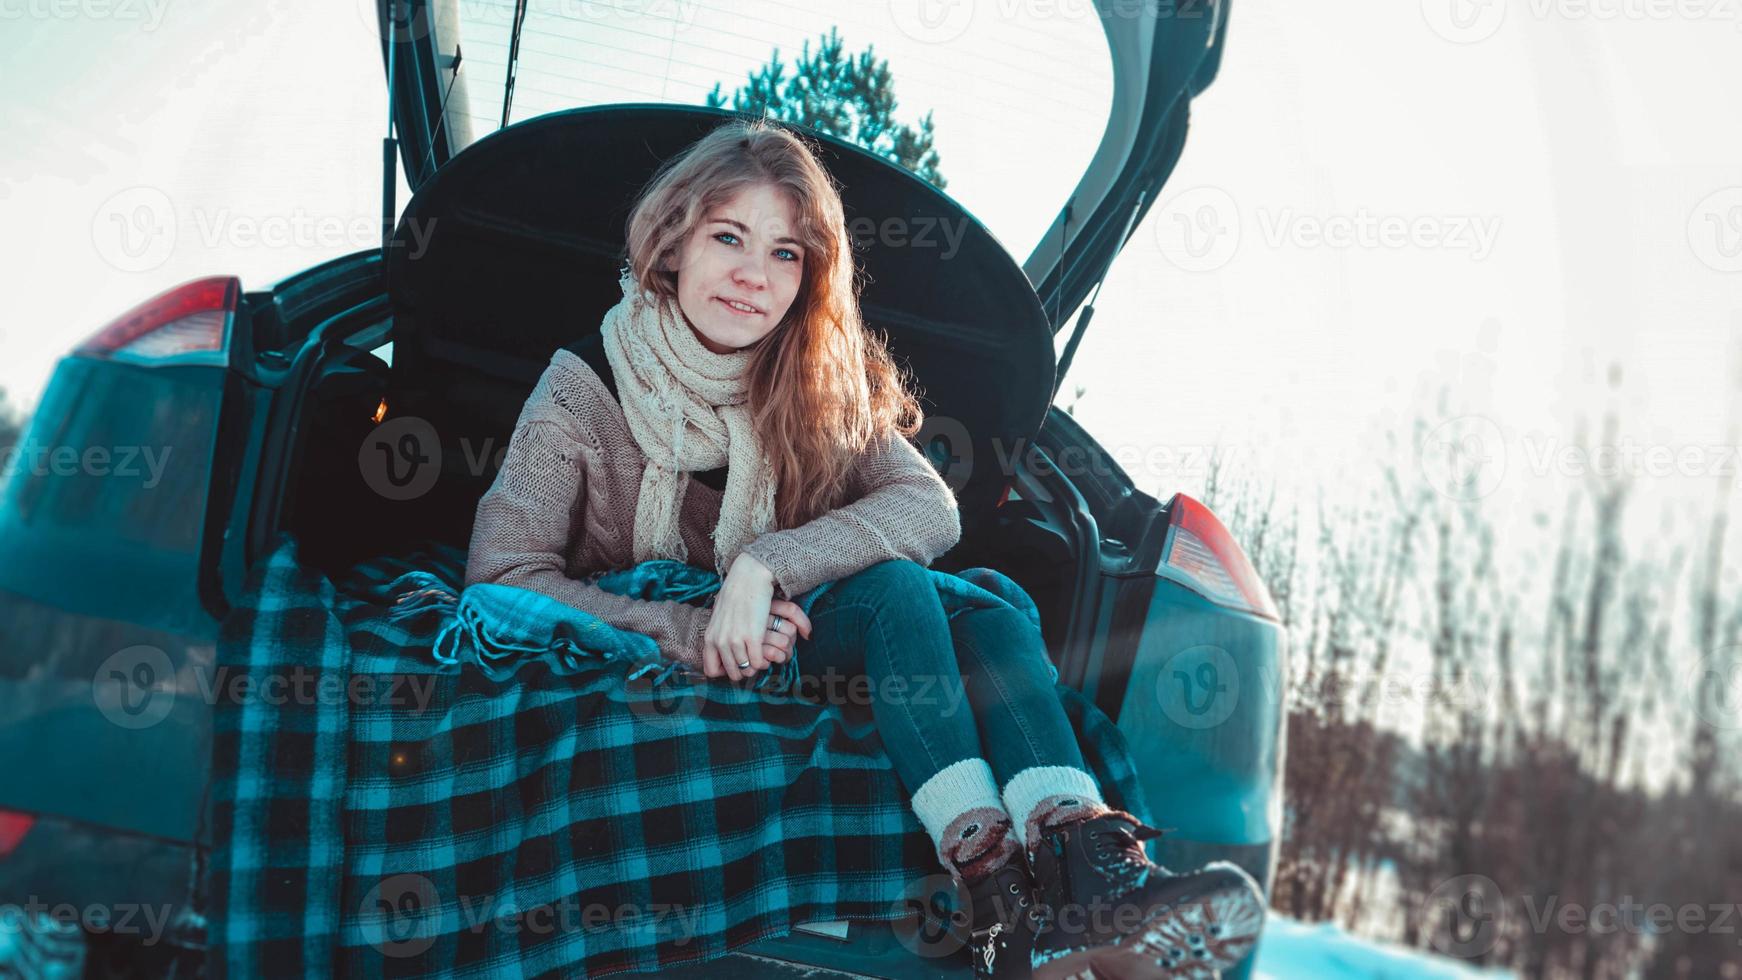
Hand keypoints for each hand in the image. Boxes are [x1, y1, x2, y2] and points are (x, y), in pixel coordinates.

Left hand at [702, 554, 812, 681]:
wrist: (748, 579)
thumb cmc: (736, 595)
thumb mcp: (718, 617)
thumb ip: (718, 634)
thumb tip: (722, 646)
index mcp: (710, 637)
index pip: (711, 670)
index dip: (724, 672)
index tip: (734, 665)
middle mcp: (720, 642)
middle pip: (732, 673)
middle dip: (743, 671)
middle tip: (751, 661)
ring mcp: (736, 641)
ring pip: (746, 670)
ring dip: (755, 666)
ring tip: (759, 656)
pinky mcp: (753, 638)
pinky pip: (757, 663)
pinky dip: (763, 661)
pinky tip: (765, 652)